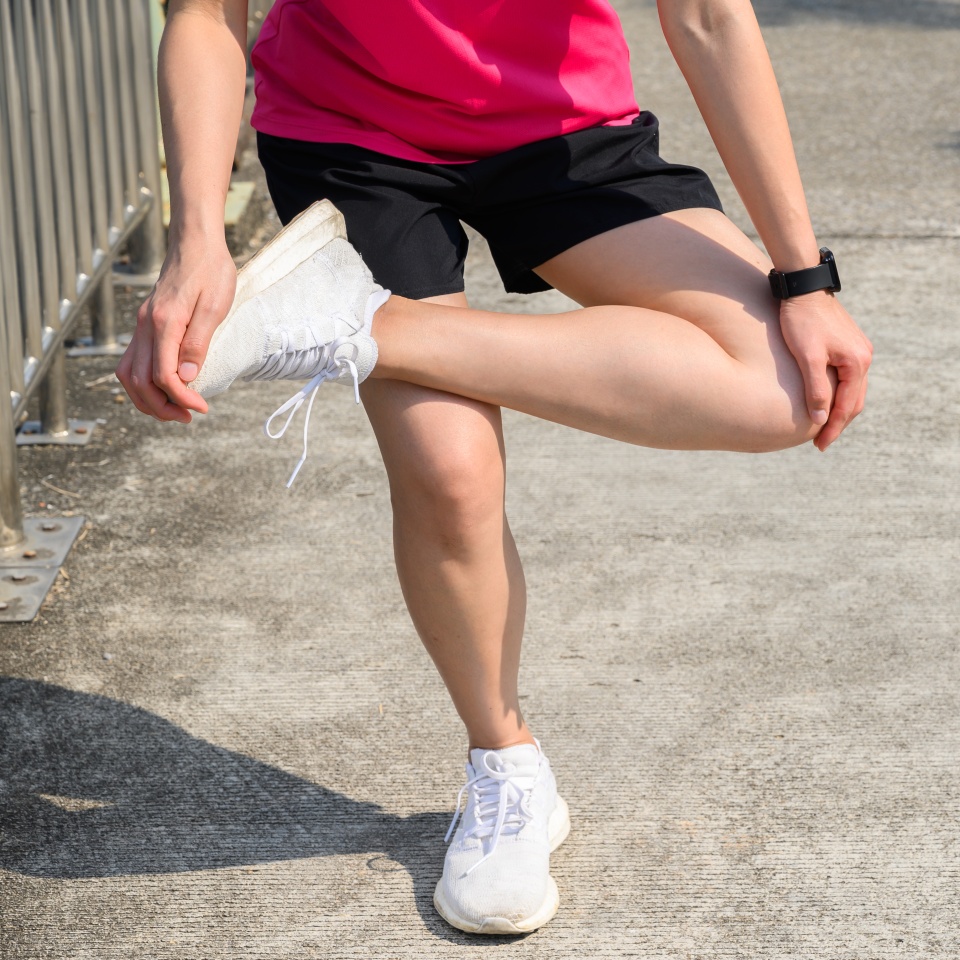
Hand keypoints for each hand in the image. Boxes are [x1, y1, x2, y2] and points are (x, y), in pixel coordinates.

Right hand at [117, 236, 236, 421]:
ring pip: (128, 375)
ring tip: (175, 410)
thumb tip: (186, 379)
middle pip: (139, 381)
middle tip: (189, 416)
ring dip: (148, 400)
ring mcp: (141, 326)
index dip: (181, 398)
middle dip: (162, 407)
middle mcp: (145, 326)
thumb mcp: (215, 307)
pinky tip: (163, 391)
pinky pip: (132, 362)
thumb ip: (198, 343)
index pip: (162, 375)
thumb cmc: (211, 271)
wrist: (195, 243)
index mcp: (163, 322)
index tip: (202, 408)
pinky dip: (143, 384)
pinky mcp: (144, 325)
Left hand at [778, 291, 871, 450]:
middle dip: (838, 423)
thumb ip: (815, 389)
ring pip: (852, 390)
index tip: (819, 445)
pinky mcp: (847, 344)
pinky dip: (839, 394)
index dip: (833, 428)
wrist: (803, 287)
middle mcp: (864, 357)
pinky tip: (826, 401)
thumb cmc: (801, 321)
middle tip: (820, 442)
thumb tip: (820, 420)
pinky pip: (848, 377)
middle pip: (854, 401)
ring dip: (839, 410)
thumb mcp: (807, 357)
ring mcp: (858, 350)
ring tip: (823, 427)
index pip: (847, 406)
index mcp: (857, 362)